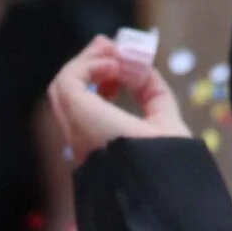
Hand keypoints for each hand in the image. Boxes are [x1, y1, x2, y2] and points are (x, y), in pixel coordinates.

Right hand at [48, 36, 189, 165]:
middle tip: (112, 46)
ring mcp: (75, 130)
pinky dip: (90, 64)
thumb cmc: (170, 162)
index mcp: (96, 146)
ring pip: (61, 85)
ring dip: (89, 61)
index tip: (120, 64)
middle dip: (88, 63)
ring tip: (114, 52)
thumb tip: (141, 67)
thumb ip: (152, 92)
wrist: (168, 184)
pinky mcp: (78, 116)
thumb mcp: (164, 117)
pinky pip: (69, 80)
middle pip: (65, 93)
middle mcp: (79, 140)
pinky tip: (114, 65)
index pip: (80, 106)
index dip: (95, 78)